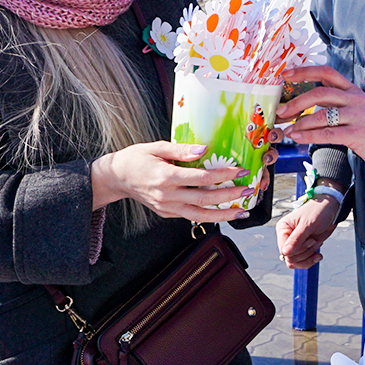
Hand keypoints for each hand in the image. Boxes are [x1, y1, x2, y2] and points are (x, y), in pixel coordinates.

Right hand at [91, 141, 254, 222]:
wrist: (116, 178)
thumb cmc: (136, 159)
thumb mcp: (156, 147)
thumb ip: (180, 149)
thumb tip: (204, 149)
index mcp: (166, 177)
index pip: (201, 178)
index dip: (223, 175)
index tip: (240, 170)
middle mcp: (167, 196)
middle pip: (205, 200)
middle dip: (230, 197)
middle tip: (248, 191)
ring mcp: (167, 208)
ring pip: (200, 216)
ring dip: (224, 215)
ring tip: (243, 211)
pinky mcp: (167, 213)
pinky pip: (191, 217)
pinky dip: (209, 216)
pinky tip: (223, 212)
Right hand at [276, 195, 340, 269]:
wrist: (331, 209)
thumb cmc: (318, 211)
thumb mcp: (308, 224)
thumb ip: (296, 239)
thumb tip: (285, 253)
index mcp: (283, 229)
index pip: (284, 250)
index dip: (298, 250)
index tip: (310, 240)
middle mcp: (287, 237)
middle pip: (290, 258)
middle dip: (305, 252)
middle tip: (314, 240)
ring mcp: (295, 244)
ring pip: (296, 262)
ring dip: (309, 256)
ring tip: (317, 243)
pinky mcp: (304, 248)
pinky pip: (303, 262)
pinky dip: (311, 260)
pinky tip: (318, 255)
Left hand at [280, 66, 364, 179]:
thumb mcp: (359, 108)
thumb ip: (338, 101)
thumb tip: (310, 98)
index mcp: (353, 90)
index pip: (327, 72)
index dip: (304, 71)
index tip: (285, 74)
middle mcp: (355, 99)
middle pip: (320, 92)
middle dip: (296, 102)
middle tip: (281, 111)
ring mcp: (358, 116)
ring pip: (322, 114)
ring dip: (300, 123)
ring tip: (287, 130)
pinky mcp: (359, 134)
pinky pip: (328, 134)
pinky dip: (309, 136)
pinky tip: (298, 138)